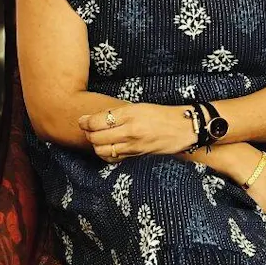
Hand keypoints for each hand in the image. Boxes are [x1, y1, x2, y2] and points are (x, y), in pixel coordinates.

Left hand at [78, 103, 197, 159]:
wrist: (183, 128)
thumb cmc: (162, 115)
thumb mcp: (139, 107)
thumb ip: (117, 113)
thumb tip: (95, 118)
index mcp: (129, 113)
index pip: (97, 121)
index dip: (85, 122)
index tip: (82, 121)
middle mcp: (129, 130)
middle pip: (96, 137)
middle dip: (88, 134)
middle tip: (89, 130)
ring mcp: (133, 145)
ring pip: (102, 150)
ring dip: (96, 145)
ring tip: (98, 139)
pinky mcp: (136, 154)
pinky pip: (113, 157)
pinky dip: (106, 154)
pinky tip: (108, 148)